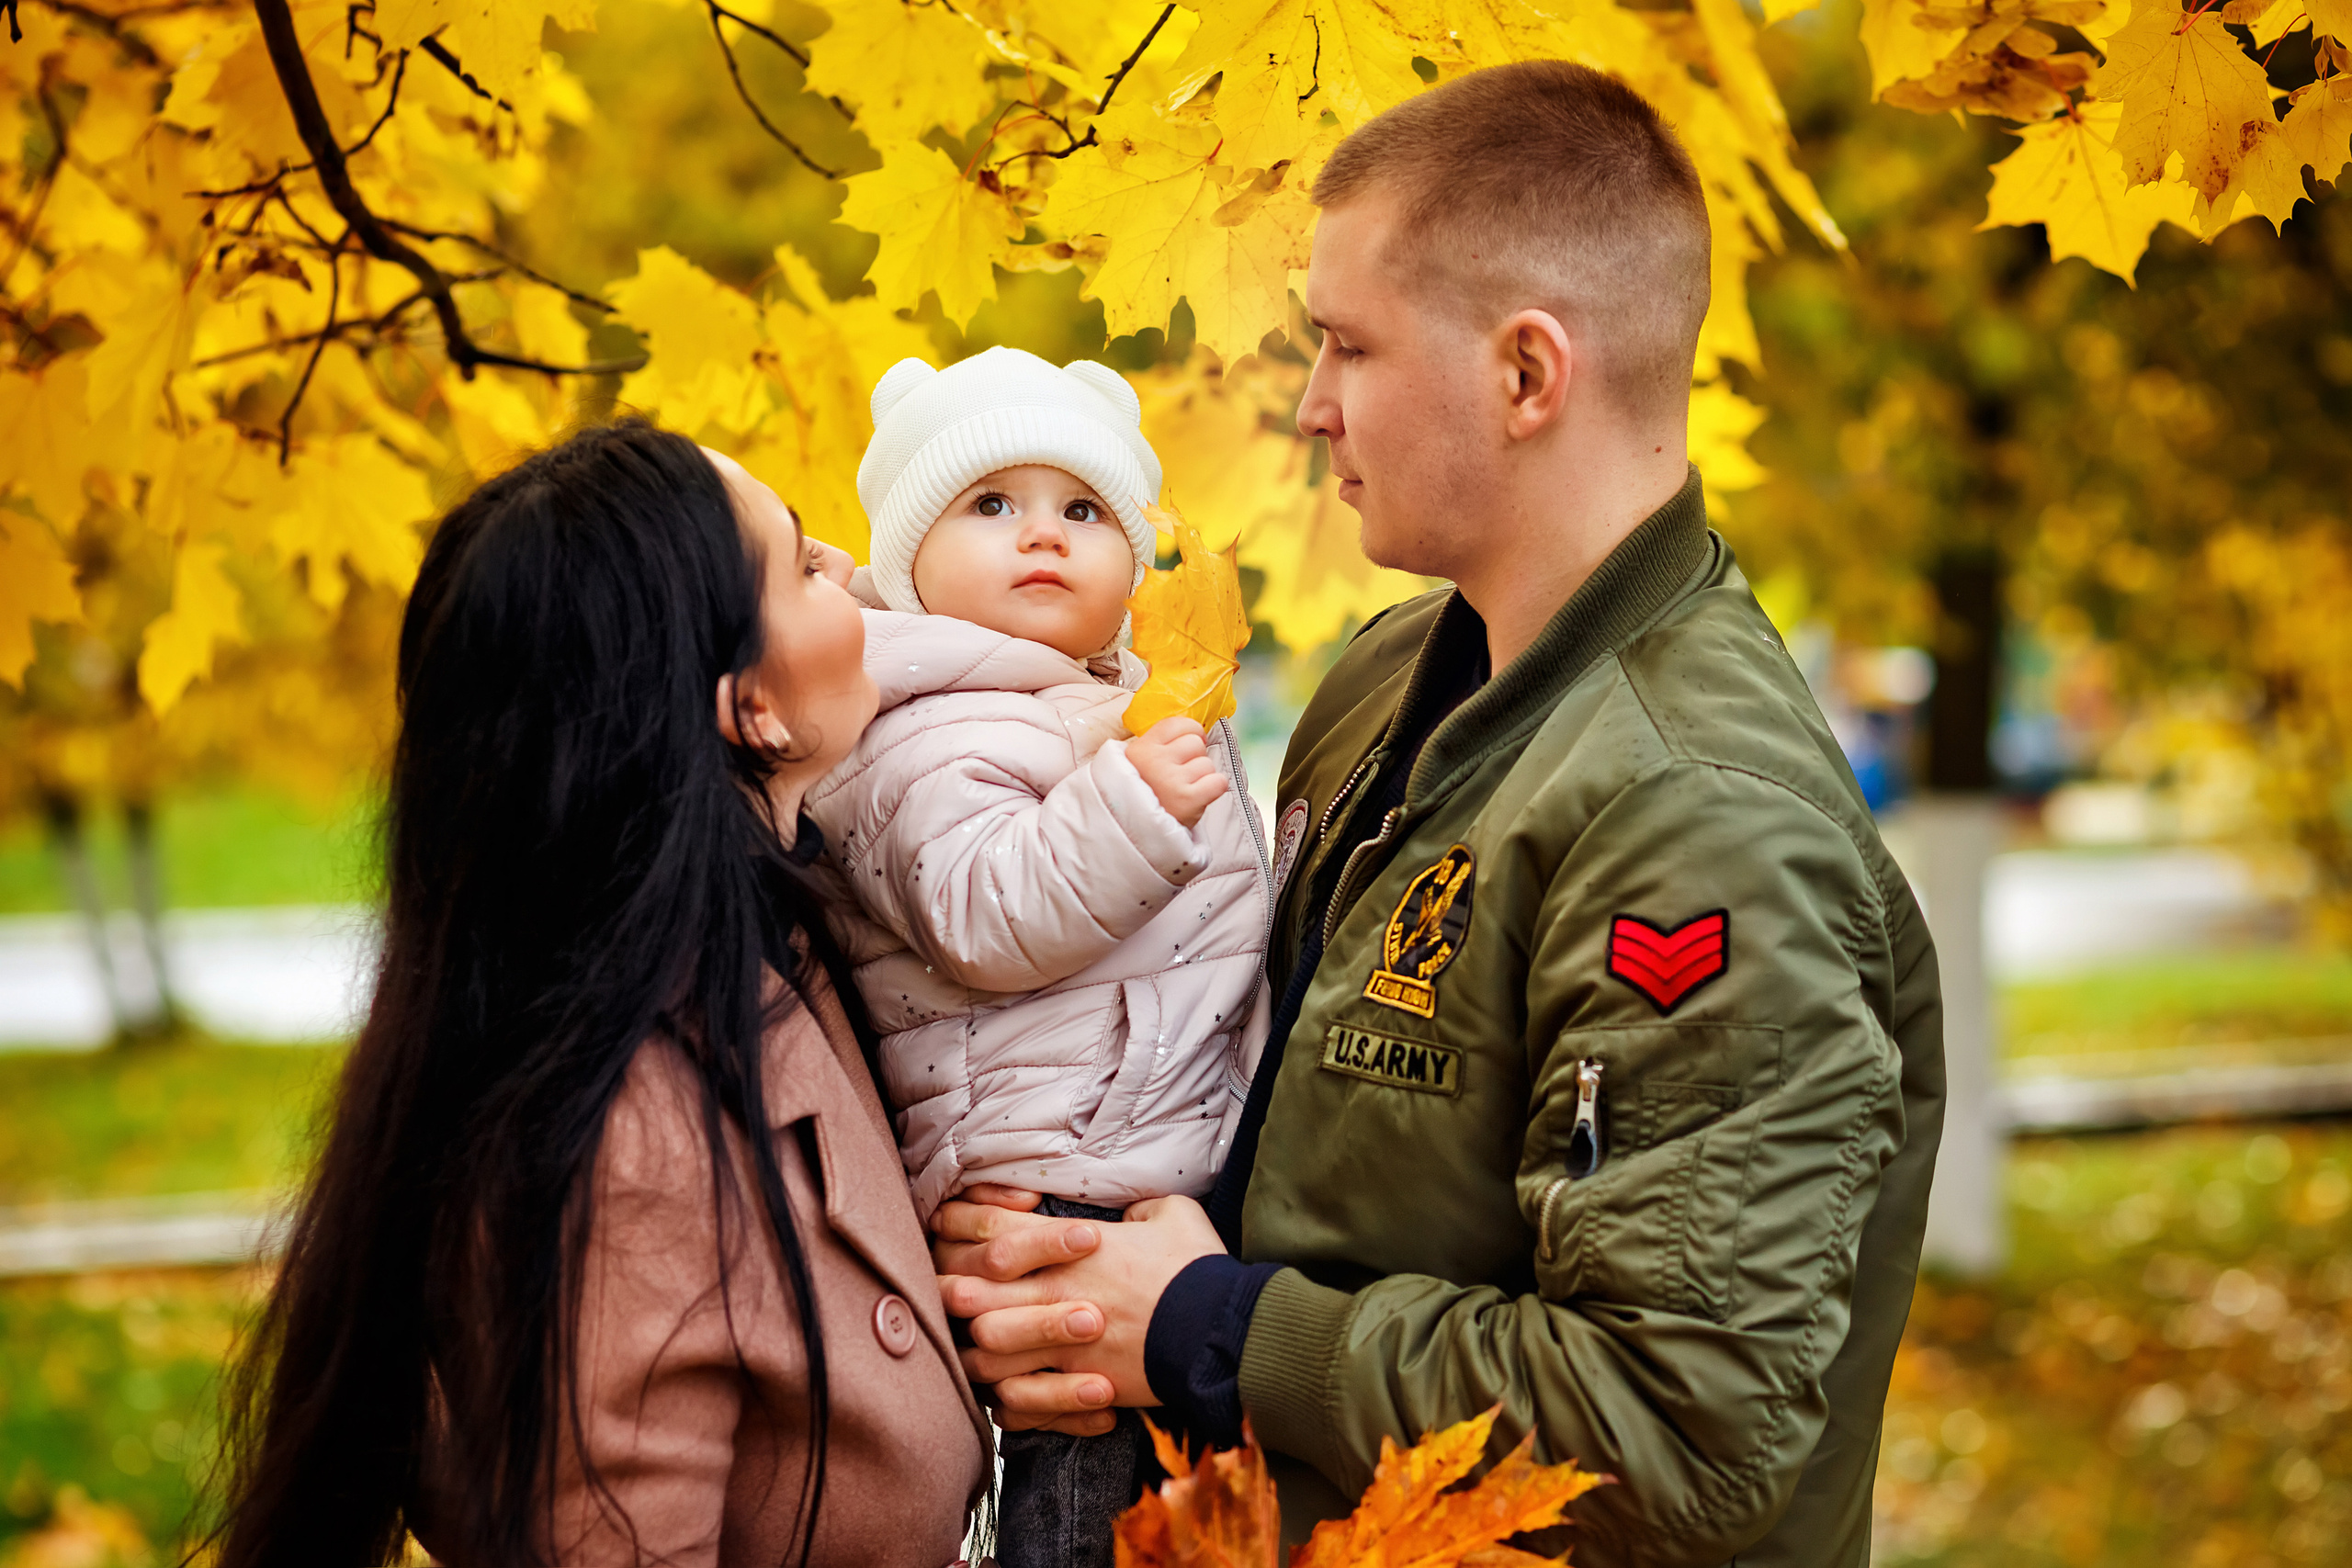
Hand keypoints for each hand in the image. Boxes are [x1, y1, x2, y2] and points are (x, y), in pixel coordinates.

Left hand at [932, 1192, 1225, 1431]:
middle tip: (941, 1285)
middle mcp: (1053, 1292)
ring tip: (968, 1342)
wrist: (1223, 1332)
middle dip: (945, 1286)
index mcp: (1070, 1244)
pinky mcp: (1075, 1385)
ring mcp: (1059, 1343)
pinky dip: (1004, 1399)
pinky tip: (1003, 1393)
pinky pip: (1016, 1401)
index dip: (957, 1220)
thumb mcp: (1172, 1214)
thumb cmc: (1197, 1269)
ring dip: (969, 1344)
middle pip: (967, 1289)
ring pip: (982, 1349)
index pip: (990, 1226)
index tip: (944, 1220)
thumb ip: (1138, 1208)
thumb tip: (1129, 1214)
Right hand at [1124, 717, 1226, 827]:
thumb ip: (1159, 745)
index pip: (1177, 724)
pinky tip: (1200, 797)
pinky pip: (1219, 781)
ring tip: (1185, 790)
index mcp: (1141, 748)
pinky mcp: (1188, 799)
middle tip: (1181, 776)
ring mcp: (1171, 780)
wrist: (1134, 835)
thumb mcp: (1137, 764)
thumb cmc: (1142, 796)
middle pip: (1196, 743)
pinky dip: (1214, 789)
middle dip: (1195, 758)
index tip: (1186, 747)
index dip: (1189, 732)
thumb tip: (1196, 730)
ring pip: (1207, 764)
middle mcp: (1155, 761)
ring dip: (1202, 777)